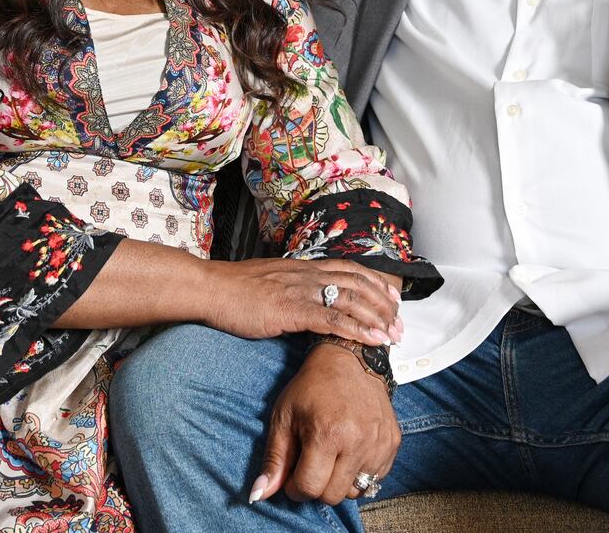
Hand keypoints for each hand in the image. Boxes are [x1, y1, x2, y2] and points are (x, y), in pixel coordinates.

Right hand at [201, 257, 403, 347]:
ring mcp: (300, 290)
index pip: (350, 269)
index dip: (375, 283)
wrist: (209, 288)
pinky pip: (331, 319)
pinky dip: (356, 330)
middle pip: (357, 283)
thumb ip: (293, 288)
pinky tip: (371, 340)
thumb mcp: (271, 282)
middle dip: (382, 304)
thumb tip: (308, 302)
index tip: (392, 299)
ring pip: (350, 299)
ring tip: (392, 335)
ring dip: (376, 318)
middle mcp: (307, 274)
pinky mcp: (290, 309)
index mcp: (303, 267)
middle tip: (399, 324)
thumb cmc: (233, 290)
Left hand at [250, 343, 398, 505]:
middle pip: (333, 495)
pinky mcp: (393, 442)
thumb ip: (274, 459)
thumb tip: (259, 495)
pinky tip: (350, 451)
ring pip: (355, 491)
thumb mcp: (284, 417)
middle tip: (311, 463)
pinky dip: (360, 473)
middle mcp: (357, 441)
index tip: (293, 473)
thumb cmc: (312, 387)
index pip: (309, 488)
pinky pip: (375, 478)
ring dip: (339, 481)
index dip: (295, 487)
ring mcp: (379, 443)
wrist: (351, 360)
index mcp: (327, 433)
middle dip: (317, 486)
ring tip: (332, 455)